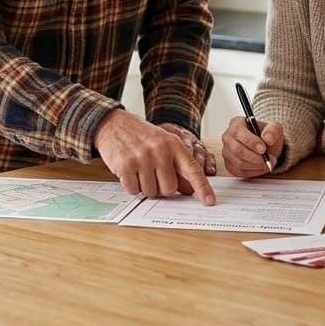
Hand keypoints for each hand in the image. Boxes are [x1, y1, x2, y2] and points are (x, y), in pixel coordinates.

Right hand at [94, 110, 215, 204]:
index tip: (209, 201)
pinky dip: (131, 186)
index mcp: (173, 144)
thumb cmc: (142, 136)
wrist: (115, 124)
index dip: (202, 187)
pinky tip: (129, 171)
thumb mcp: (164, 142)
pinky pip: (133, 190)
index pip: (192, 169)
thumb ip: (176, 163)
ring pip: (150, 192)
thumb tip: (188, 190)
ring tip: (139, 169)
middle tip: (152, 174)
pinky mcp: (125, 165)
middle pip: (169, 189)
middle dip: (160, 187)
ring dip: (144, 186)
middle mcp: (160, 151)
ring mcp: (142, 158)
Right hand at [221, 116, 283, 178]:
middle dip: (255, 157)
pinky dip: (253, 172)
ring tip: (267, 163)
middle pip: (237, 150)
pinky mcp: (229, 165)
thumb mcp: (274, 128)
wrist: (265, 147)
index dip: (251, 142)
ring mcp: (227, 152)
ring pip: (238, 163)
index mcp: (236, 124)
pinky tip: (261, 167)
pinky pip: (239, 172)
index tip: (263, 149)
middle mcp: (228, 137)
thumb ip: (273, 130)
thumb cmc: (266, 135)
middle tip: (268, 159)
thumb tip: (267, 138)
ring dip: (256, 166)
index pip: (238, 132)